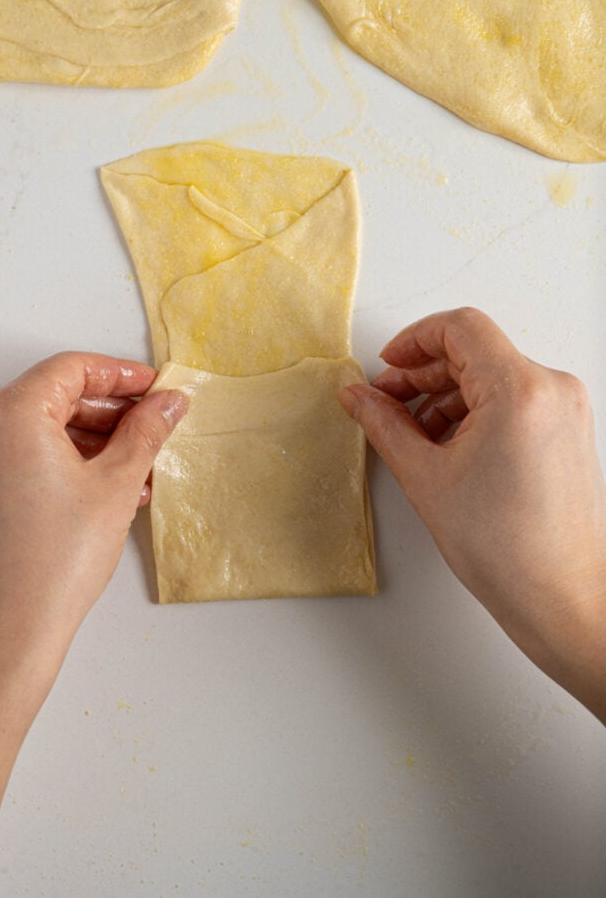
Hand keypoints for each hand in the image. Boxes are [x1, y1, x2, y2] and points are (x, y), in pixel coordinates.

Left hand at [0, 352, 187, 672]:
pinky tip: (105, 485)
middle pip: (55, 395)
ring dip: (91, 439)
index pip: (72, 369)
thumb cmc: (51, 564)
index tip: (153, 388)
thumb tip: (167, 404)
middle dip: (109, 412)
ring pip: (41, 427)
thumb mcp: (115, 485)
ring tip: (136, 466)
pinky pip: (23, 454)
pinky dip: (64, 460)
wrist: (8, 630)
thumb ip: (146, 432)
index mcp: (10, 414)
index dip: (120, 375)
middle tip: (152, 425)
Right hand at [340, 308, 605, 720]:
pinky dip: (476, 410)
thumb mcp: (425, 478)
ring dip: (447, 395)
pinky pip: (514, 399)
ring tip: (413, 434)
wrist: (562, 598)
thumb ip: (384, 424)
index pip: (460, 328)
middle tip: (386, 403)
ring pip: (493, 375)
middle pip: (475, 350)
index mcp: (519, 390)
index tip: (387, 365)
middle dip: (424, 373)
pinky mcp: (568, 430)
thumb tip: (359, 396)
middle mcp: (551, 389)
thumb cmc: (508, 549)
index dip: (413, 340)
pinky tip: (447, 445)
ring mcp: (566, 409)